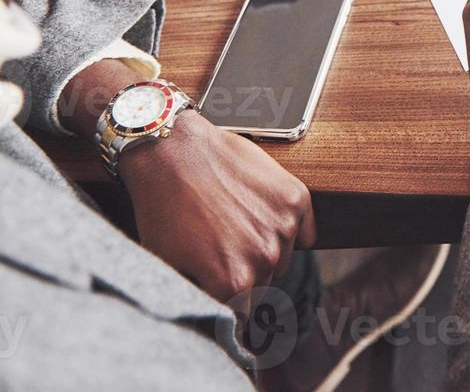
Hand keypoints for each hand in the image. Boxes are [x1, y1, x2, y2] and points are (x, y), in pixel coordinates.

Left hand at [121, 111, 316, 311]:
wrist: (172, 150)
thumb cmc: (163, 206)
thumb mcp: (168, 265)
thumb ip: (197, 298)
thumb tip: (215, 318)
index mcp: (233, 282)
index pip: (244, 314)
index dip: (230, 305)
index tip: (223, 291)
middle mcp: (264, 257)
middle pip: (265, 285)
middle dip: (246, 274)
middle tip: (221, 248)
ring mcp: (283, 225)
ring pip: (283, 258)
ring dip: (265, 249)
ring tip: (235, 224)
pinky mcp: (294, 197)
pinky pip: (306, 232)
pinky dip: (290, 228)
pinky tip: (261, 213)